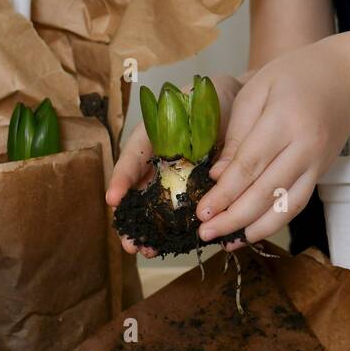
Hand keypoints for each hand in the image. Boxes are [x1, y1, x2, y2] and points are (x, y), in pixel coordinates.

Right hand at [106, 72, 244, 256]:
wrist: (235, 103)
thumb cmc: (213, 100)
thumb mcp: (203, 108)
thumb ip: (200, 133)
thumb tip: (214, 171)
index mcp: (153, 135)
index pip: (133, 157)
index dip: (123, 179)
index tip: (114, 200)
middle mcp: (158, 159)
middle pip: (139, 190)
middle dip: (132, 218)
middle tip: (128, 241)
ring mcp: (173, 176)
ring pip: (156, 206)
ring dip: (149, 229)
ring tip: (144, 250)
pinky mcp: (190, 188)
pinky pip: (179, 210)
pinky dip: (173, 228)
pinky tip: (170, 245)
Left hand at [193, 40, 349, 247]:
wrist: (345, 78)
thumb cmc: (294, 75)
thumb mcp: (257, 89)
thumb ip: (238, 132)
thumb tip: (218, 175)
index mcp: (285, 120)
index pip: (250, 165)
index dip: (224, 192)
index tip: (201, 210)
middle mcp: (305, 147)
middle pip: (266, 191)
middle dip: (233, 216)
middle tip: (205, 232)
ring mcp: (316, 164)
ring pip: (285, 206)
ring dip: (254, 228)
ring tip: (225, 241)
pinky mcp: (320, 174)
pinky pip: (297, 205)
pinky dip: (274, 223)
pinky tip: (251, 232)